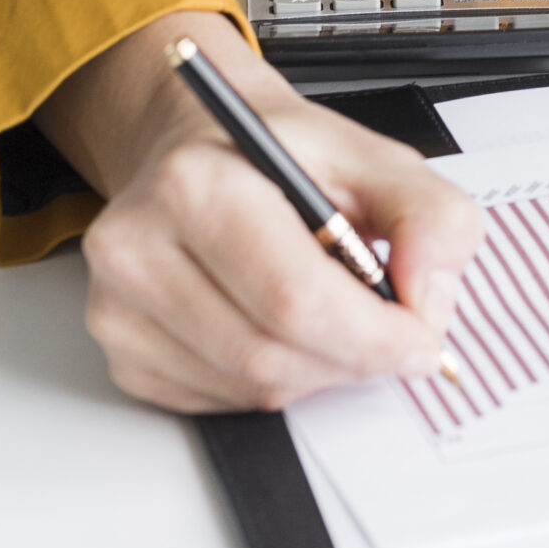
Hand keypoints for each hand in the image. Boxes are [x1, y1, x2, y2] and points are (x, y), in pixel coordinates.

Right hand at [35, 10, 483, 413]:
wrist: (206, 147)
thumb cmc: (285, 154)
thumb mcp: (375, 156)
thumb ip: (429, 217)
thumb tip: (429, 301)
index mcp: (196, 183)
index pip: (291, 296)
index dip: (371, 334)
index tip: (422, 339)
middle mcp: (137, 247)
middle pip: (269, 353)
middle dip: (353, 357)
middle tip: (397, 337)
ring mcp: (119, 308)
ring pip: (250, 387)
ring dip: (319, 370)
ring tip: (340, 317)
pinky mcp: (124, 352)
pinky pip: (222, 400)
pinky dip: (278, 379)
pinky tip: (287, 328)